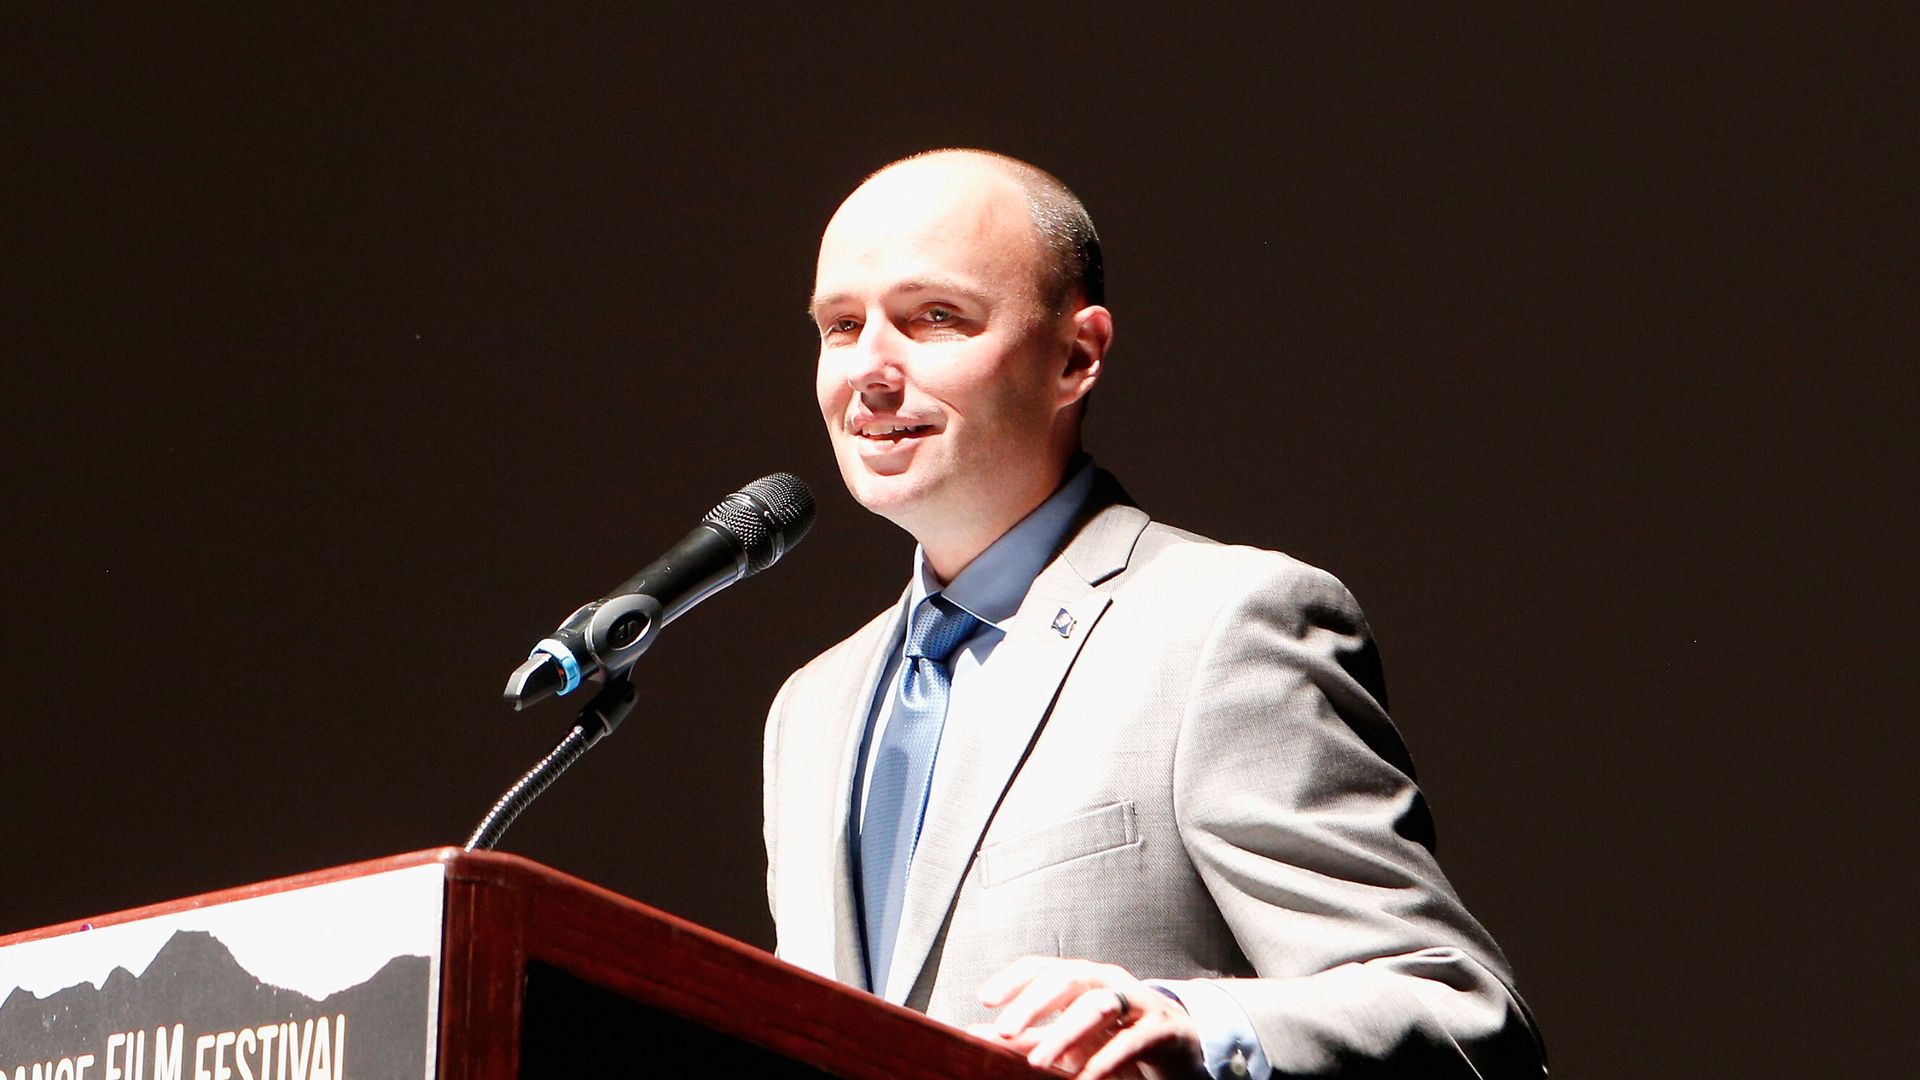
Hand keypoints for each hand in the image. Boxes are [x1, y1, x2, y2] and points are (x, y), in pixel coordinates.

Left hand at [970, 956, 1206, 1078]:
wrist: (1177, 1044)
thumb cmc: (1115, 1035)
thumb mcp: (1068, 1037)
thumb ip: (1028, 1036)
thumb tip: (977, 1034)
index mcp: (1081, 978)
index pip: (1041, 967)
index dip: (1012, 980)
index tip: (984, 1000)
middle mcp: (1107, 980)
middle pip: (1066, 979)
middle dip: (1032, 1005)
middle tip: (1005, 1031)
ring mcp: (1136, 1001)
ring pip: (1097, 1005)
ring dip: (1065, 1033)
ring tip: (1038, 1062)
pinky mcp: (1161, 1027)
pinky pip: (1131, 1040)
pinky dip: (1105, 1060)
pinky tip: (1084, 1079)